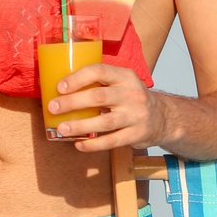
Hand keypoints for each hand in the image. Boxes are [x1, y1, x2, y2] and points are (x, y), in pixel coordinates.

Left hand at [46, 62, 168, 151]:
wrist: (163, 118)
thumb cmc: (131, 98)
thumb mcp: (122, 82)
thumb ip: (99, 82)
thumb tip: (60, 88)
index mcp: (125, 76)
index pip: (99, 71)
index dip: (77, 78)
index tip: (59, 87)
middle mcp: (132, 94)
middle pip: (98, 97)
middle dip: (72, 102)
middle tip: (53, 107)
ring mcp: (135, 116)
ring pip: (104, 121)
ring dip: (80, 125)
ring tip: (62, 128)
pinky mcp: (137, 135)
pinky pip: (112, 141)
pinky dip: (93, 145)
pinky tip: (79, 144)